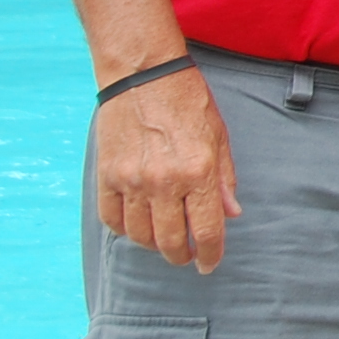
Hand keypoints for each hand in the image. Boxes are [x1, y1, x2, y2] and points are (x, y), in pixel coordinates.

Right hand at [94, 67, 241, 272]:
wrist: (144, 73)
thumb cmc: (187, 101)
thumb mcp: (218, 137)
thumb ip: (224, 179)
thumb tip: (231, 214)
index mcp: (198, 173)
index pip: (206, 231)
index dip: (209, 255)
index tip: (208, 264)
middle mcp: (164, 182)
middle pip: (171, 242)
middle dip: (181, 256)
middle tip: (187, 256)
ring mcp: (131, 180)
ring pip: (139, 236)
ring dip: (153, 245)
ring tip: (163, 240)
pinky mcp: (107, 175)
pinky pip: (112, 218)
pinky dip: (125, 229)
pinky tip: (137, 225)